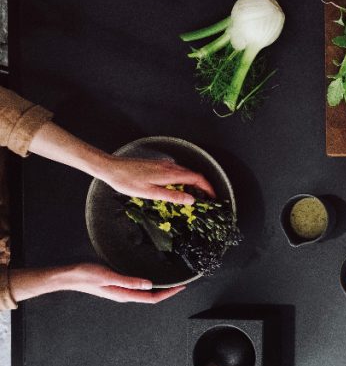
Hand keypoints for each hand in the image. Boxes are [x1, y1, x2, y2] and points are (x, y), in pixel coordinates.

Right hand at [10, 264, 185, 303]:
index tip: (181, 287)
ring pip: (145, 292)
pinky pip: (137, 287)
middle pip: (151, 296)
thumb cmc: (86, 275)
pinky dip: (148, 284)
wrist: (68, 276)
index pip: (151, 297)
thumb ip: (129, 281)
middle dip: (167, 292)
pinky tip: (151, 277)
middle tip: (181, 283)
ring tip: (171, 280)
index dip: (168, 294)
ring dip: (159, 288)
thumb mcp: (108, 276)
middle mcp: (124, 295)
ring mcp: (120, 291)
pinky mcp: (117, 286)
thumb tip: (148, 284)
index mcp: (124, 294)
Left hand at [98, 155, 215, 204]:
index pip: (197, 178)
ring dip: (194, 184)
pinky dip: (184, 180)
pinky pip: (177, 172)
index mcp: (170, 174)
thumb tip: (191, 200)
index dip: (208, 188)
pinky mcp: (158, 165)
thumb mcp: (150, 193)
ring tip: (195, 197)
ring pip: (186, 173)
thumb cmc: (127, 181)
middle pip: (194, 175)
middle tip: (206, 200)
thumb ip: (172, 196)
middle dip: (203, 187)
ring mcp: (164, 164)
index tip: (213, 198)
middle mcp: (170, 166)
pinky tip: (178, 189)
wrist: (111, 168)